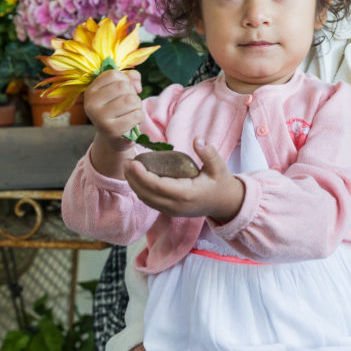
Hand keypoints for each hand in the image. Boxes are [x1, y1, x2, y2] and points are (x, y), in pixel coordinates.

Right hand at [84, 69, 142, 177]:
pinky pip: (137, 115)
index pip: (113, 74)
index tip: (124, 90)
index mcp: (91, 91)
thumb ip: (130, 78)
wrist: (114, 138)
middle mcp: (91, 104)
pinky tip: (132, 122)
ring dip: (138, 106)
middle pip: (123, 86)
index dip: (125, 80)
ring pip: (131, 100)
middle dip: (132, 94)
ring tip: (131, 112)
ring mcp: (99, 118)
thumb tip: (137, 85)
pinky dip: (140, 117)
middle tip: (129, 104)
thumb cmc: (118, 109)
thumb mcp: (119, 91)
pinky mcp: (112, 131)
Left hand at [124, 137, 244, 221]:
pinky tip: (136, 177)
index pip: (158, 186)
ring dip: (134, 184)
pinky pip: (150, 201)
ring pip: (146, 199)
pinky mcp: (169, 211)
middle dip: (133, 178)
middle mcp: (176, 206)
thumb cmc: (221, 183)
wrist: (225, 204)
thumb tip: (198, 140)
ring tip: (127, 167)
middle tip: (125, 161)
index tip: (133, 162)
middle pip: (147, 194)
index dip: (143, 175)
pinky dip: (140, 190)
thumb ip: (209, 153)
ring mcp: (171, 210)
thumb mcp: (219, 167)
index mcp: (186, 194)